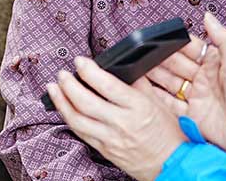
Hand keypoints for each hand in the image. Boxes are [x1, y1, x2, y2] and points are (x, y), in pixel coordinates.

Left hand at [46, 56, 187, 180]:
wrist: (171, 164)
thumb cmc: (168, 133)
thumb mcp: (157, 102)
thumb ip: (138, 83)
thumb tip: (121, 65)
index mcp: (137, 107)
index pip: (107, 85)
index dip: (89, 71)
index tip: (79, 61)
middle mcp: (121, 123)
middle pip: (86, 102)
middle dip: (69, 85)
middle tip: (62, 73)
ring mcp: (111, 139)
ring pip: (77, 119)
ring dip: (61, 102)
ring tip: (54, 88)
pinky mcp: (105, 150)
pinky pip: (81, 133)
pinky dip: (69, 119)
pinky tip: (64, 108)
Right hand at [147, 12, 225, 158]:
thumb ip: (224, 39)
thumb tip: (208, 15)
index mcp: (214, 64)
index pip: (188, 48)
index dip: (172, 43)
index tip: (154, 37)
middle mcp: (202, 79)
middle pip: (174, 64)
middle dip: (157, 58)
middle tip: (138, 53)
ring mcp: (195, 97)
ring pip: (168, 82)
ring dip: (153, 76)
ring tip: (134, 68)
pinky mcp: (190, 116)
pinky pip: (169, 104)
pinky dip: (155, 98)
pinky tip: (142, 91)